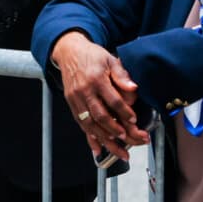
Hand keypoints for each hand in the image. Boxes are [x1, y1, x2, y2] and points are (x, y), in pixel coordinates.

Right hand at [50, 32, 148, 160]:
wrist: (69, 52)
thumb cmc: (91, 56)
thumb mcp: (109, 59)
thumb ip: (121, 74)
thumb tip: (133, 88)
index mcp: (96, 78)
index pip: (112, 100)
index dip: (124, 111)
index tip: (133, 120)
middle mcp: (84, 91)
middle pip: (100, 115)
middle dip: (115, 129)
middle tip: (128, 138)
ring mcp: (76, 99)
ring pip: (90, 124)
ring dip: (104, 139)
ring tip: (118, 149)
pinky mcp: (71, 104)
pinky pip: (81, 125)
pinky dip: (90, 138)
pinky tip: (98, 149)